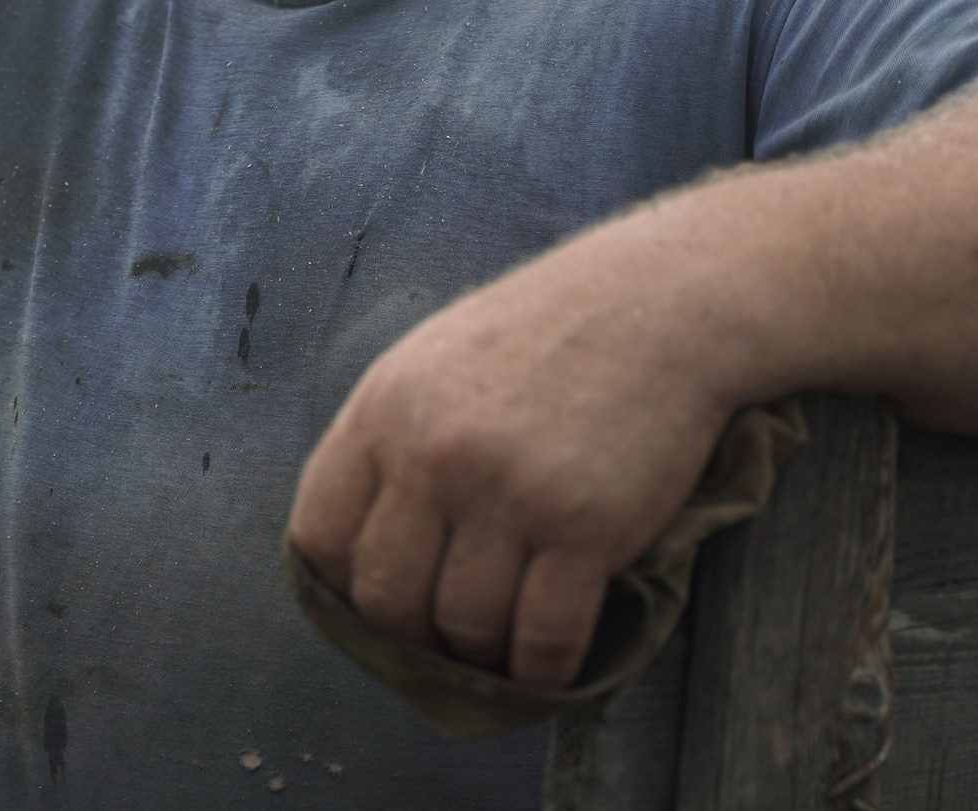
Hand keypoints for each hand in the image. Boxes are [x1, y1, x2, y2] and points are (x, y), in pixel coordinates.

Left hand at [284, 231, 737, 687]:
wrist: (658, 305)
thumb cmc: (543, 335)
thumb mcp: (431, 363)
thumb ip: (388, 444)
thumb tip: (357, 546)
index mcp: (384, 411)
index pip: (319, 536)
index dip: (340, 588)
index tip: (375, 602)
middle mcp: (435, 455)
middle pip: (385, 599)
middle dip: (409, 638)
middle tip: (442, 639)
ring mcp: (510, 493)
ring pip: (464, 629)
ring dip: (481, 656)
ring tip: (500, 646)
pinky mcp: (586, 528)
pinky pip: (544, 639)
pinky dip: (542, 672)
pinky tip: (546, 665)